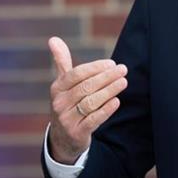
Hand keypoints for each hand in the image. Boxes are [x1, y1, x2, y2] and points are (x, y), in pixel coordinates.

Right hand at [47, 36, 127, 163]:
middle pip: (86, 87)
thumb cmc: (68, 103)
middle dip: (106, 77)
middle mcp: (59, 103)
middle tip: (123, 69)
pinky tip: (117, 101)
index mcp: (57, 88)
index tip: (112, 63)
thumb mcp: (63, 84)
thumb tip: (53, 38)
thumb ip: (62, 61)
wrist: (62, 138)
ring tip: (123, 82)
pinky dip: (106, 110)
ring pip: (91, 102)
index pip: (76, 74)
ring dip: (109, 91)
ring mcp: (67, 119)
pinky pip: (93, 120)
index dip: (95, 68)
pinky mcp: (76, 133)